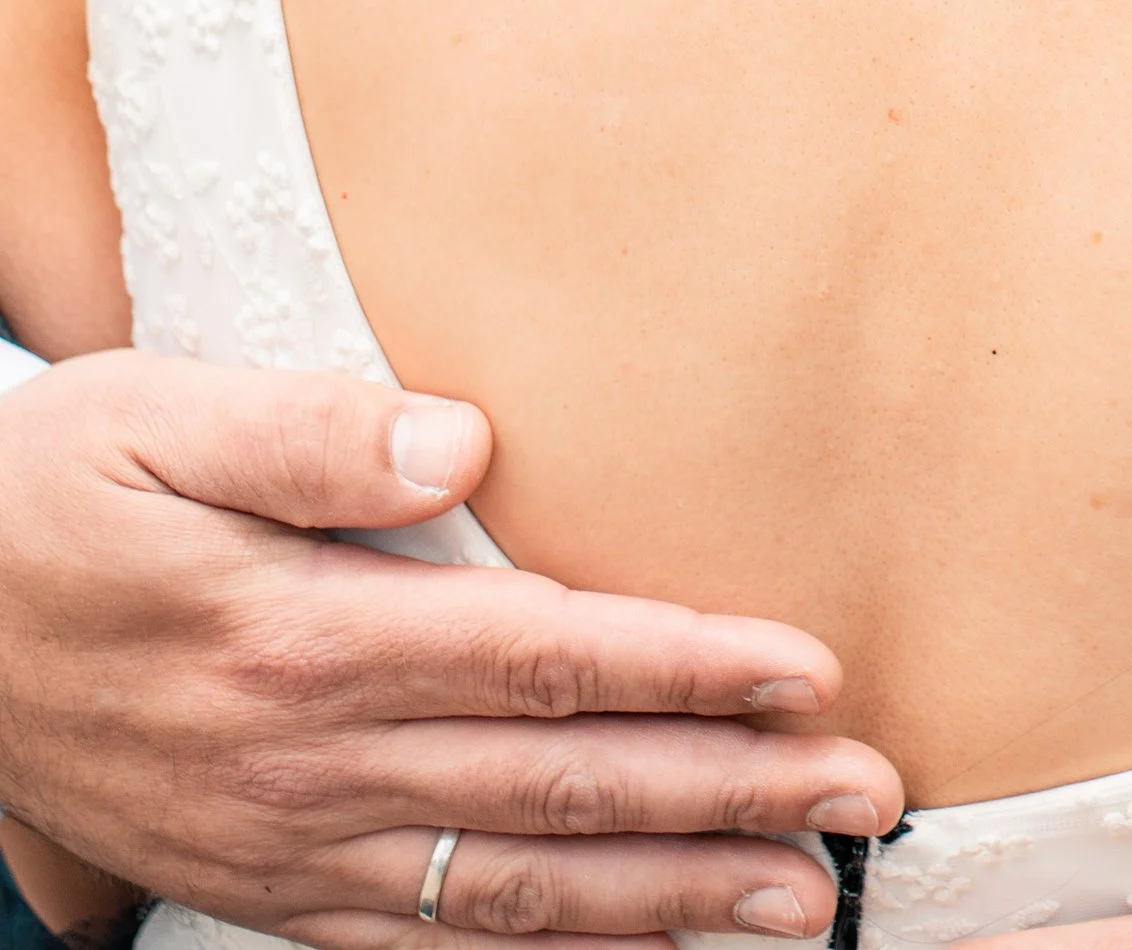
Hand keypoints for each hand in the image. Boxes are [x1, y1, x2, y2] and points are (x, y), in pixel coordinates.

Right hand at [0, 355, 900, 949]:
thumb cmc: (53, 498)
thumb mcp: (150, 417)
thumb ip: (308, 428)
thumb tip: (461, 437)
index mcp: (303, 635)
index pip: (541, 657)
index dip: (684, 670)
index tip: (808, 670)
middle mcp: (312, 761)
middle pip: (561, 787)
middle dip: (730, 793)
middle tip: (866, 795)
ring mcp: (293, 845)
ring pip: (519, 889)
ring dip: (672, 898)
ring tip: (804, 902)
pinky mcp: (271, 888)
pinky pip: (433, 940)